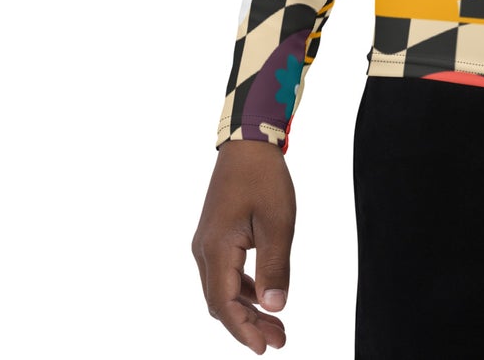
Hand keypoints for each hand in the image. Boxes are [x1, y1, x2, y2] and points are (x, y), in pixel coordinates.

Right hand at [191, 139, 296, 351]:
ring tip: (276, 326)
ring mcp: (208, 244)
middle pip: (221, 302)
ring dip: (247, 309)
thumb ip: (275, 266)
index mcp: (216, 249)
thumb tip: (276, 307)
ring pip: (223, 290)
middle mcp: (204, 251)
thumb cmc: (264, 178)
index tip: (265, 348)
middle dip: (248, 325)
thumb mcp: (278, 222)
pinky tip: (264, 298)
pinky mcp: (216, 237)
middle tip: (279, 341)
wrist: (247, 144)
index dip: (243, 329)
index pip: (224, 304)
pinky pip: (226, 274)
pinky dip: (244, 290)